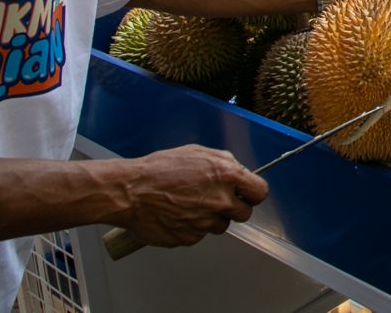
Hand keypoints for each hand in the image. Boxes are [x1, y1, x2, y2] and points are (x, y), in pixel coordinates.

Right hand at [108, 146, 267, 246]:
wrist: (130, 191)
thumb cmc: (159, 170)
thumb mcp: (197, 152)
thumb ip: (224, 162)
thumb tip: (239, 171)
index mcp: (226, 175)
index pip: (259, 192)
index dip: (253, 193)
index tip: (247, 194)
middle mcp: (220, 200)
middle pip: (243, 213)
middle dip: (233, 207)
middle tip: (215, 200)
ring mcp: (205, 222)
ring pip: (221, 226)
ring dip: (211, 218)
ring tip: (189, 205)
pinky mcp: (190, 238)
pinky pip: (199, 235)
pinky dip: (191, 228)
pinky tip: (177, 215)